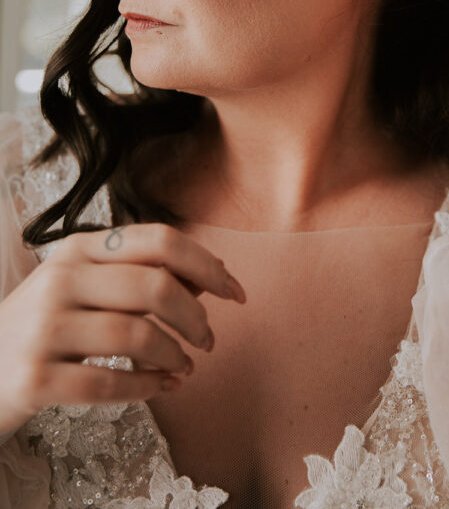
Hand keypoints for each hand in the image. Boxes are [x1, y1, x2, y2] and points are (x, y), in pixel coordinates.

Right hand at [0, 223, 245, 433]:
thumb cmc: (47, 323)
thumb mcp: (85, 285)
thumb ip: (139, 274)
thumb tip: (211, 276)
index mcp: (79, 248)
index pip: (159, 240)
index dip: (206, 264)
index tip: (235, 291)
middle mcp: (60, 280)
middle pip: (154, 286)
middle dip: (196, 316)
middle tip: (210, 339)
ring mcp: (44, 329)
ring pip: (136, 335)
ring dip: (175, 355)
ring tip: (186, 365)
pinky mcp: (35, 378)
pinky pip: (107, 383)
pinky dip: (147, 387)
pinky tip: (163, 386)